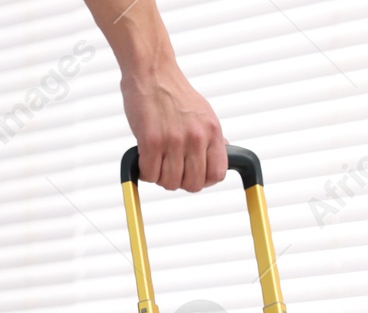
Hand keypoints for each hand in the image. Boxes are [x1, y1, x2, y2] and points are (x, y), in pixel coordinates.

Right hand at [121, 63, 225, 191]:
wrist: (152, 71)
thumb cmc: (173, 92)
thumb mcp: (203, 113)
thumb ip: (211, 137)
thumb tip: (223, 153)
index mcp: (212, 131)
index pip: (217, 174)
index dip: (204, 181)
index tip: (193, 175)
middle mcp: (196, 137)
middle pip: (193, 184)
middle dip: (180, 182)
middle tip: (170, 169)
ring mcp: (174, 140)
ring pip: (170, 183)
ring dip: (160, 177)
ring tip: (156, 161)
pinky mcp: (151, 141)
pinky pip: (149, 174)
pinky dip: (145, 172)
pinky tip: (144, 158)